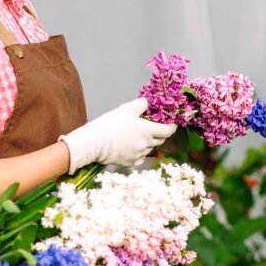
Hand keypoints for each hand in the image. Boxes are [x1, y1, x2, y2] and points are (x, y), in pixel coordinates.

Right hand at [59, 98, 176, 173]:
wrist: (94, 143)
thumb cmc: (109, 124)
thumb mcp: (126, 109)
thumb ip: (141, 104)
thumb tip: (148, 102)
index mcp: (148, 130)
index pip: (168, 131)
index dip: (171, 127)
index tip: (170, 124)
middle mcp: (146, 144)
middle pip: (160, 140)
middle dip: (159, 134)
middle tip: (152, 127)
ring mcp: (139, 155)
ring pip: (150, 149)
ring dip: (148, 142)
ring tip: (137, 136)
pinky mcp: (130, 163)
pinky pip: (140, 158)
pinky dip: (139, 152)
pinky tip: (131, 147)